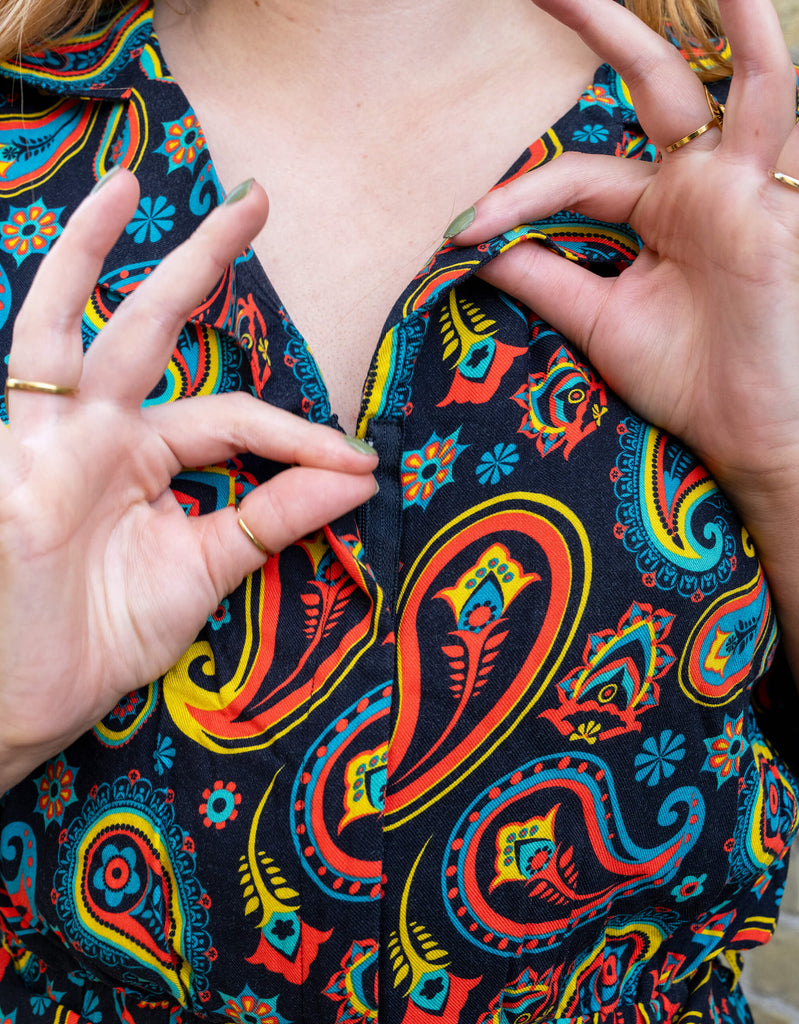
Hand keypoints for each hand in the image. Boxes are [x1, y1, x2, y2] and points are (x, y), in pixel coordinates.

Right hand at [0, 169, 377, 790]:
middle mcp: (96, 431)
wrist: (21, 702)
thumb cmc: (102, 641)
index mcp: (146, 458)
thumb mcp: (203, 571)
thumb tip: (361, 477)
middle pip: (154, 329)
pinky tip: (65, 241)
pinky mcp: (11, 453)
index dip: (298, 435)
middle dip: (202, 264)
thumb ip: (272, 519)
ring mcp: (44, 436)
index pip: (233, 415)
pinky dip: (51, 294)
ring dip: (92, 254)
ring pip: (67, 325)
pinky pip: (30, 361)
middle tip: (256, 203)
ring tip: (127, 186)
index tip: (359, 463)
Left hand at [450, 0, 798, 509]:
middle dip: (606, 25)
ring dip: (737, 19)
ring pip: (750, 83)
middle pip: (656, 82)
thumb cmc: (679, 378)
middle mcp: (702, 184)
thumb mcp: (595, 319)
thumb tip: (473, 249)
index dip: (520, 196)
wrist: (738, 433)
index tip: (463, 229)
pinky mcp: (783, 218)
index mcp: (656, 207)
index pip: (577, 175)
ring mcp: (747, 193)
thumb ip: (543, 278)